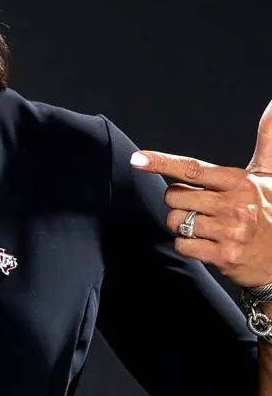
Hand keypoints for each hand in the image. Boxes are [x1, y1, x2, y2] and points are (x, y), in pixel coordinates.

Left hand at [129, 98, 271, 289]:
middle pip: (174, 197)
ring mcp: (229, 232)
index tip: (137, 159)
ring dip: (182, 225)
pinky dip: (187, 244)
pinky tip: (207, 243)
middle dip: (178, 202)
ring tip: (206, 226)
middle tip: (199, 206)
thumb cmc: (271, 210)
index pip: (193, 169)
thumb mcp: (268, 175)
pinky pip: (183, 245)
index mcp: (240, 183)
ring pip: (175, 222)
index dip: (162, 162)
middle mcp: (234, 206)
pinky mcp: (223, 256)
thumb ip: (267, 139)